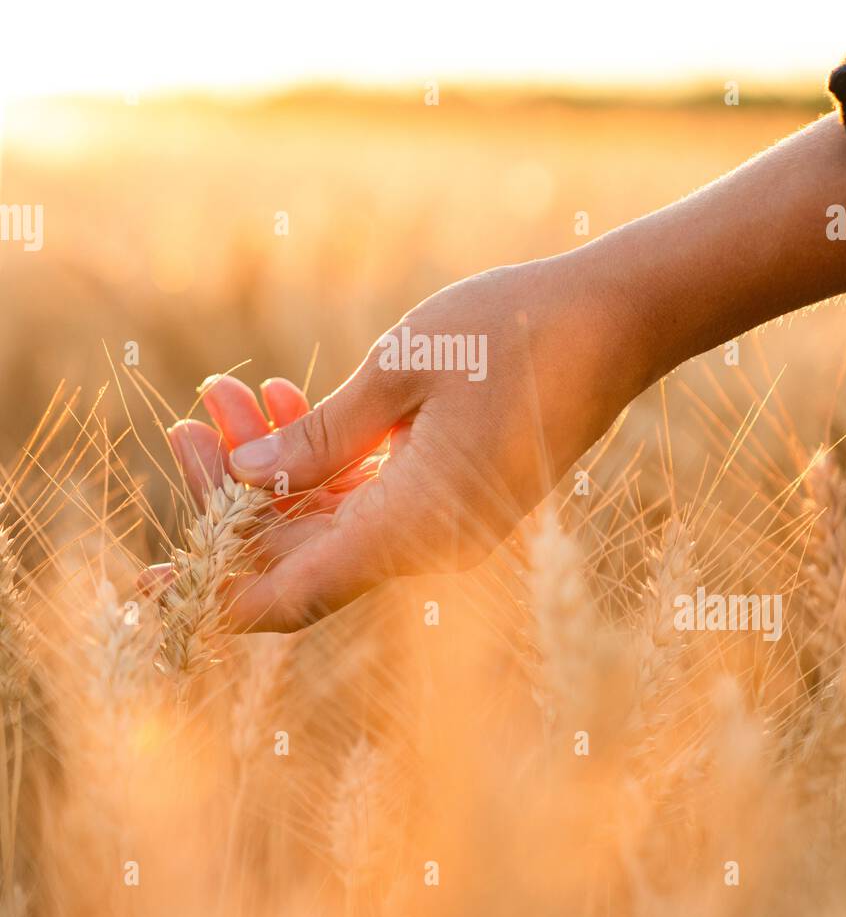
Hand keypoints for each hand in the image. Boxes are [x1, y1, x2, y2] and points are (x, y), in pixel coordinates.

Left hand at [159, 249, 648, 633]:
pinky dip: (327, 462)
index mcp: (416, 525)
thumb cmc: (512, 332)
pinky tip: (290, 402)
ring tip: (227, 393)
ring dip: (278, 468)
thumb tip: (245, 478)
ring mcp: (448, 523)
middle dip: (234, 497)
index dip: (221, 596)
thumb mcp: (400, 370)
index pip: (296, 593)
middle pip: (304, 553)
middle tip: (189, 422)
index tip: (157, 584)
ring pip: (334, 522)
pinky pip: (373, 500)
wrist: (616, 320)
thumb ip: (320, 436)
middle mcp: (432, 543)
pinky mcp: (458, 497)